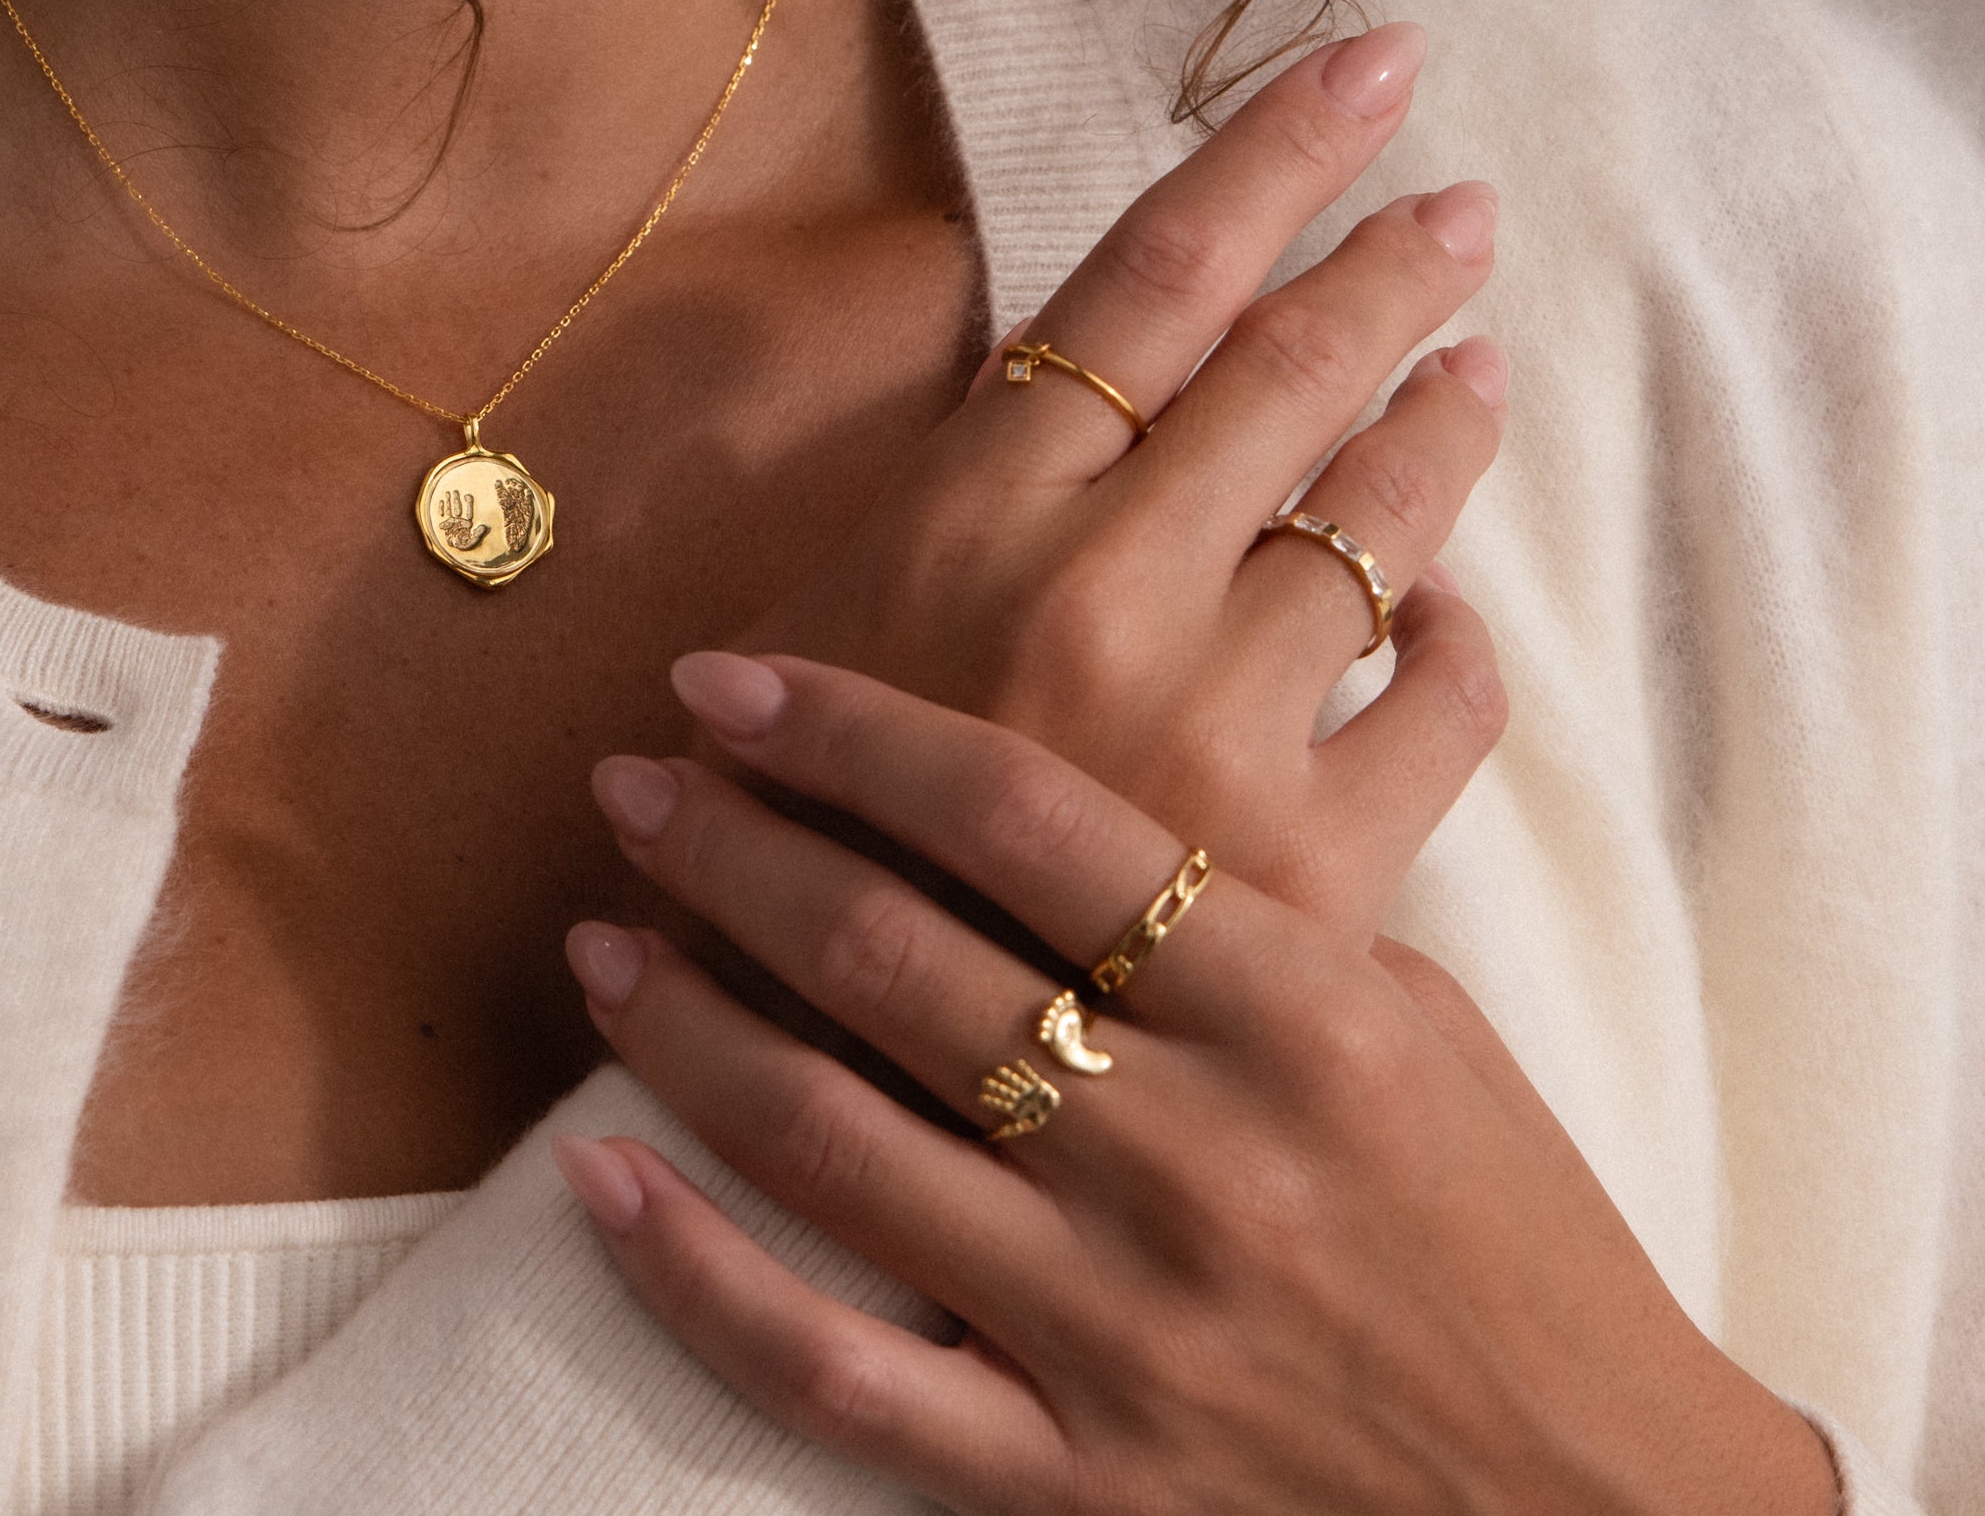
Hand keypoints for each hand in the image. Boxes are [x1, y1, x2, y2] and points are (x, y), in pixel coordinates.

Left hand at [558, 657, 1838, 1515]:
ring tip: (595, 942)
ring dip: (686, 1023)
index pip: (1018, 817)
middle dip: (732, 849)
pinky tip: (600, 1181)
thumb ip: (1254, 903)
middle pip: (895, 954)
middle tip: (629, 788)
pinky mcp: (1075, 1476)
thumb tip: (1073, 765)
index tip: (730, 678)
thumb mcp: (1423, 1022)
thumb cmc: (1518, 1239)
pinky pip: (837, 1375)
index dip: (848, 729)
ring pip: (833, 1141)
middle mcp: (1194, 1154)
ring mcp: (1123, 1324)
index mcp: (1293, 1011)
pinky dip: (698, 1276)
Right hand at [755, 23, 1509, 936]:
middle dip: (1389, 269)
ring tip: (1474, 371)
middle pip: (1288, 373)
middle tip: (1459, 211)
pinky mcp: (1303, 872)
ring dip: (1438, 429)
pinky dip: (1460, 649)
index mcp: (968, 511)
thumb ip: (923, 503)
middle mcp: (1100, 589)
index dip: (1271, 155)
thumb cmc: (789, 839)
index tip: (1370, 64)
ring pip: (1379, 525)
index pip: (1150, 277)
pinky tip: (1447, 617)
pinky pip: (1437, 711)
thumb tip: (1023, 374)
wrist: (826, 1092)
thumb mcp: (805, 625)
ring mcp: (1212, 725)